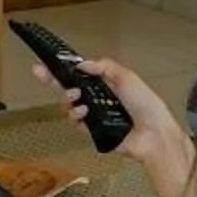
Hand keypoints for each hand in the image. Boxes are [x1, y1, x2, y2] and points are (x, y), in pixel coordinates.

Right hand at [31, 56, 196, 196]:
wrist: (153, 133)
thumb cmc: (145, 103)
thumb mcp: (126, 77)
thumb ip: (104, 67)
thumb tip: (81, 63)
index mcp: (105, 83)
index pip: (78, 74)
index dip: (61, 70)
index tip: (42, 65)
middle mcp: (97, 99)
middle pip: (68, 89)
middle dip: (54, 81)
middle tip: (43, 75)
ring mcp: (95, 116)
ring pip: (69, 107)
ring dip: (67, 100)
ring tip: (76, 99)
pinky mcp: (94, 133)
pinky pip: (76, 124)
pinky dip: (76, 117)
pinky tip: (83, 113)